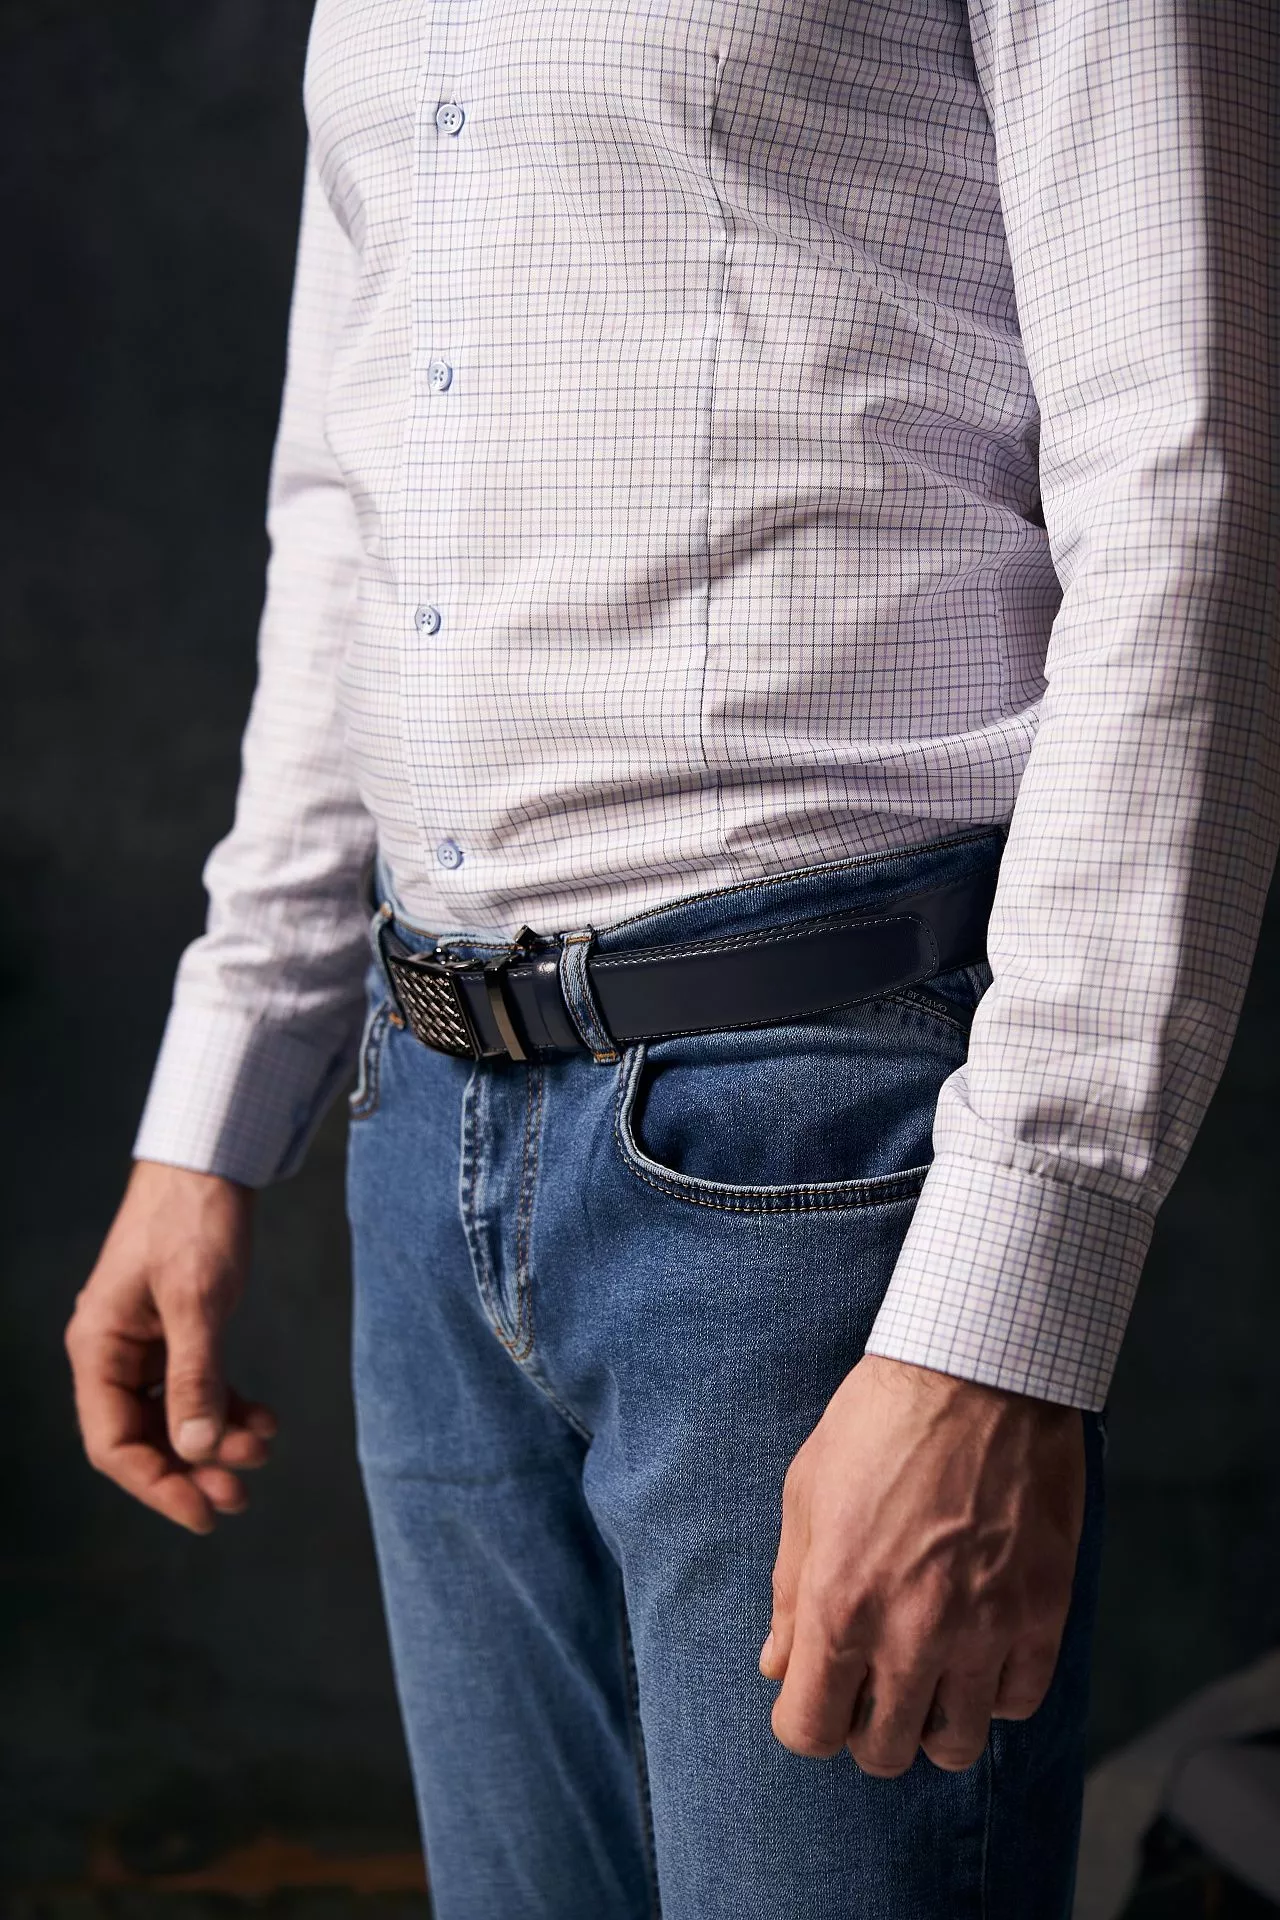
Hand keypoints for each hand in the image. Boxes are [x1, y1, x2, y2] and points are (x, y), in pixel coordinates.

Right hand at [65, 1160, 274, 1533]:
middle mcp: (114, 1351)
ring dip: (215, 1443)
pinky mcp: (179, 1331)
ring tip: (262, 1453)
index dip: (154, 1485)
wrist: (210, 1161)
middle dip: (192, 1470)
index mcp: (98, 1347)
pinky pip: (198, 1387)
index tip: (202, 1513)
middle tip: (242, 1496)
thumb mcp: (197, 1299)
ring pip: (175, 1416)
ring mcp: (146, 1343)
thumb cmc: (193, 1221)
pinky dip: (228, 1409)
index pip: (111, 1442)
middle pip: (143, 1437)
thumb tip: (196, 1449)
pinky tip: (264, 1421)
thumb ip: (196, 1375)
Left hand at [760, 1354, 1084, 1775]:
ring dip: (932, 1720)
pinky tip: (979, 1649)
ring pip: (955, 1744)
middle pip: (882, 1752)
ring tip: (928, 1673)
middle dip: (866, 1727)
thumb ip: (789, 1589)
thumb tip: (777, 1663)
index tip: (814, 1696)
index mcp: (838, 1603)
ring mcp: (983, 1629)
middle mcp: (910, 1633)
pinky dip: (993, 1691)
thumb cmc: (880, 1421)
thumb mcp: (807, 1491)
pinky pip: (1017, 1702)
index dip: (804, 1721)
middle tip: (872, 1682)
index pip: (809, 1729)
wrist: (978, 1370)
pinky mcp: (1041, 1614)